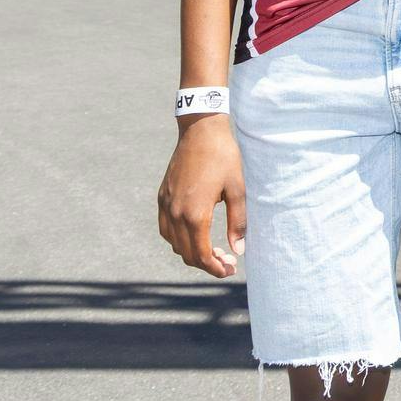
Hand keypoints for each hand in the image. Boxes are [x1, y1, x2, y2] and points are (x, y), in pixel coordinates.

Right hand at [156, 114, 246, 277]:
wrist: (201, 130)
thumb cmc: (223, 157)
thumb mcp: (237, 189)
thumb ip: (238, 222)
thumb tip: (238, 251)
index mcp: (195, 214)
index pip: (201, 255)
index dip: (215, 268)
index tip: (229, 270)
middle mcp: (175, 212)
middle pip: (186, 253)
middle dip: (206, 263)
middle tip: (227, 261)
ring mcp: (165, 204)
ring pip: (173, 243)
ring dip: (191, 252)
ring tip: (213, 249)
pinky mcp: (162, 196)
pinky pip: (165, 228)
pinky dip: (178, 238)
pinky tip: (194, 233)